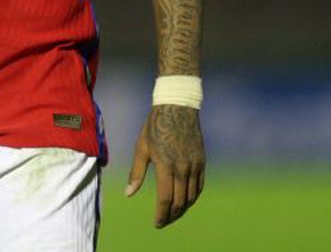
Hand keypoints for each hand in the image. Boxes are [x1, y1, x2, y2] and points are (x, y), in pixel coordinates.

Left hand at [125, 105, 205, 227]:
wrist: (177, 108)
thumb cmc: (155, 127)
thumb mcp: (141, 148)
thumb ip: (136, 173)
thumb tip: (129, 194)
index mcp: (165, 165)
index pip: (165, 199)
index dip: (161, 215)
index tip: (156, 224)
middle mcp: (182, 168)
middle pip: (180, 201)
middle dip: (171, 215)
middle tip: (163, 221)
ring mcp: (194, 165)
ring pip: (191, 196)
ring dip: (183, 209)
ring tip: (173, 214)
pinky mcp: (201, 162)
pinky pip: (199, 186)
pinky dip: (193, 197)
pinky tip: (185, 201)